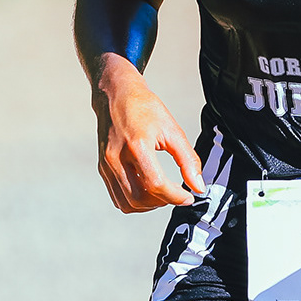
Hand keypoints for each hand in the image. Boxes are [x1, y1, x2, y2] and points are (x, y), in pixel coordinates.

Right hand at [92, 57, 205, 212]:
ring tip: (163, 194)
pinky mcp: (102, 168)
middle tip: (177, 194)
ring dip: (148, 205)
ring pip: (127, 203)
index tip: (188, 196)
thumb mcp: (172, 130)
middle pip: (140, 198)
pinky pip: (118, 197)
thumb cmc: (144, 108)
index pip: (156, 184)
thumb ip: (188, 160)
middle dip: (163, 202)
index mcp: (137, 145)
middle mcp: (117, 158)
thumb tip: (198, 185)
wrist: (116, 94)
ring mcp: (107, 165)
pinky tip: (147, 190)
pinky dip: (134, 201)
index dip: (176, 196)